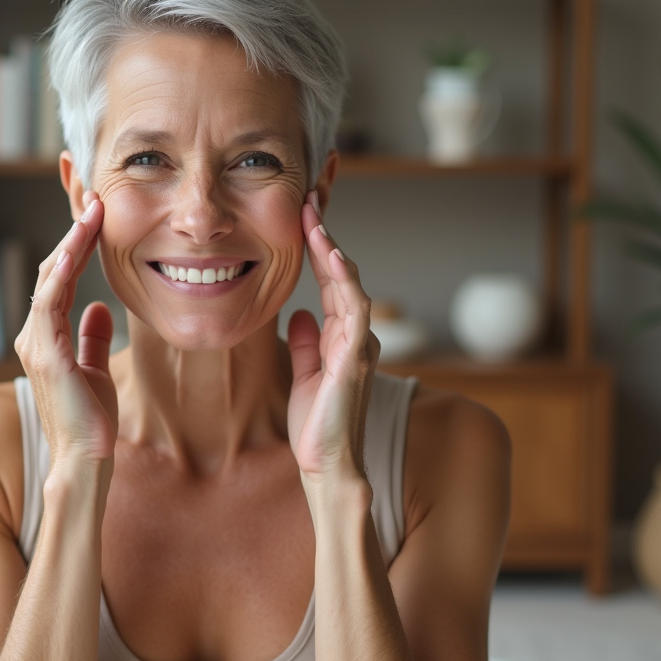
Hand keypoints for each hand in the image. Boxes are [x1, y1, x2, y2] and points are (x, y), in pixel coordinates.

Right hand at [14, 194, 117, 469]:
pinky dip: (64, 268)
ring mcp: (36, 343)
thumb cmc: (90, 420)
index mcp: (45, 336)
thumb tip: (100, 308)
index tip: (95, 212)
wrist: (86, 460)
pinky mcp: (47, 354)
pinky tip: (80, 243)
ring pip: (49, 278)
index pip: (58, 278)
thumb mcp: (94, 368)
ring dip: (71, 241)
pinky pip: (51, 301)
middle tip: (91, 192)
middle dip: (71, 230)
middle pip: (50, 269)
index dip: (75, 244)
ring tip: (92, 208)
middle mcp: (34, 335)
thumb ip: (92, 338)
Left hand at [287, 191, 378, 487]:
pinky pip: (356, 311)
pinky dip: (346, 282)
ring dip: (332, 249)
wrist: (327, 465)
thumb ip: (306, 343)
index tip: (302, 211)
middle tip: (310, 195)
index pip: (328, 278)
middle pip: (341, 271)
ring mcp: (359, 344)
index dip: (316, 244)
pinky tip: (332, 257)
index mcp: (339, 334)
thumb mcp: (303, 374)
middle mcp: (354, 333)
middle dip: (325, 233)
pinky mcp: (357, 359)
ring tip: (315, 218)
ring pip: (351, 284)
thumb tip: (301, 314)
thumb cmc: (316, 425)